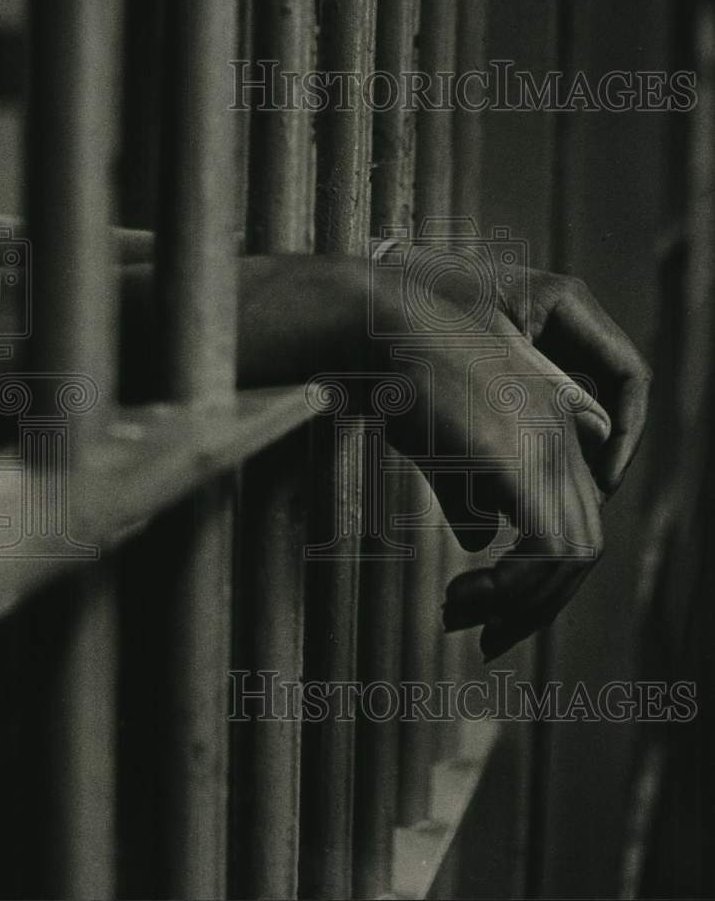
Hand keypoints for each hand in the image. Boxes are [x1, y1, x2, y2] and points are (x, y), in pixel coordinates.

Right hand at [428, 261, 649, 657]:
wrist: (385, 333)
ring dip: (520, 606)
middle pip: (583, 550)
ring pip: (569, 559)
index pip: (573, 525)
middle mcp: (563, 442)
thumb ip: (471, 494)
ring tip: (463, 619)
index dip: (541, 579)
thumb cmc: (406, 381)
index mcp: (552, 434)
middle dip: (537, 606)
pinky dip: (509, 590)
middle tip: (485, 634)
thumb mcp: (445, 446)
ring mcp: (546, 448)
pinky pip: (540, 551)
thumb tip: (483, 541)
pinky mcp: (518, 460)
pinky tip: (465, 597)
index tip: (491, 609)